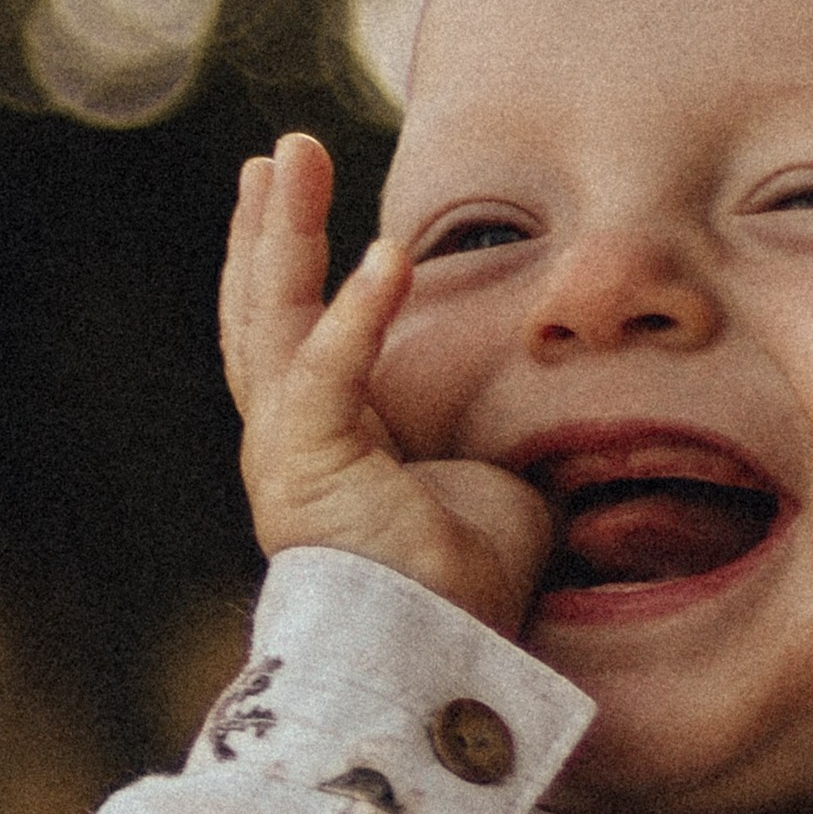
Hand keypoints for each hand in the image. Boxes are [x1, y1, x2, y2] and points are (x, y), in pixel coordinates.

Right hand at [220, 133, 553, 638]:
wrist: (444, 660)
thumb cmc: (468, 590)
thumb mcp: (491, 483)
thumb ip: (492, 434)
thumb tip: (553, 408)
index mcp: (322, 447)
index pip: (289, 336)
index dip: (285, 263)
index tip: (287, 192)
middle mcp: (286, 445)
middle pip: (259, 313)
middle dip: (268, 227)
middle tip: (277, 153)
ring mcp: (285, 456)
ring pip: (268, 322)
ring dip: (281, 235)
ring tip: (288, 160)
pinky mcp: (308, 468)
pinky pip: (325, 374)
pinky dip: (357, 314)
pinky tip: (387, 254)